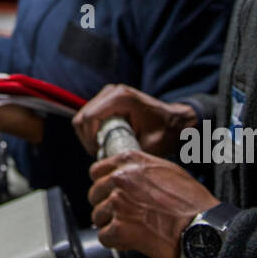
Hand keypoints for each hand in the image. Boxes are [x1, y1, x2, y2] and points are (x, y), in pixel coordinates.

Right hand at [73, 83, 197, 157]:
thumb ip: (128, 153)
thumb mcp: (149, 145)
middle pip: (82, 117)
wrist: (174, 122)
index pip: (89, 117)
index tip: (100, 154)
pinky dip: (91, 131)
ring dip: (88, 136)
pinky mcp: (106, 100)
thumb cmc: (165, 133)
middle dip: (87, 139)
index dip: (89, 140)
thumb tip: (109, 165)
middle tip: (100, 154)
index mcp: (121, 98)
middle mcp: (112, 91)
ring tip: (102, 150)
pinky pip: (89, 117)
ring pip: (82, 117)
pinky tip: (103, 142)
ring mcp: (108, 94)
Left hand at [87, 151, 218, 257]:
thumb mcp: (168, 170)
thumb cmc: (192, 202)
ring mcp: (117, 203)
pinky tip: (129, 241)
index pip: (97, 171)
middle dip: (105, 206)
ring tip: (129, 229)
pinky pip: (104, 237)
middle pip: (95, 194)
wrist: (201, 226)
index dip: (102, 185)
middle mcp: (120, 179)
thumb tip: (129, 174)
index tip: (108, 193)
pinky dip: (115, 242)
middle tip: (121, 215)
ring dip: (110, 224)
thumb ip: (142, 169)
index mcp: (130, 162)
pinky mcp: (119, 228)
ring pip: (97, 216)